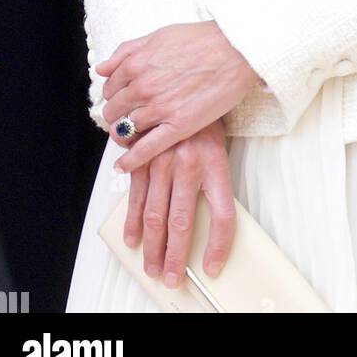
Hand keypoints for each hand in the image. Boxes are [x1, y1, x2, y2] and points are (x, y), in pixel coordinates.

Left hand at [97, 21, 261, 171]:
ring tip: (129, 137)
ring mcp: (159, 108)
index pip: (110, 88)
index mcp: (136, 64)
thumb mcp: (159, 35)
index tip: (121, 100)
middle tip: (125, 117)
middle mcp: (143, 87)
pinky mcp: (178, 126)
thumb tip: (102, 69)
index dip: (114, 95)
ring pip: (126, 129)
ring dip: (123, 135)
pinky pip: (146, 149)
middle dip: (116, 115)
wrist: (236, 49)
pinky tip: (124, 166)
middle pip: (114, 111)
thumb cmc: (202, 39)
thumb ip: (127, 51)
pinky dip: (131, 160)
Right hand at [122, 120, 235, 287]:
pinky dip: (133, 221)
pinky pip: (136, 196)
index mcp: (215, 164)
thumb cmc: (205, 118)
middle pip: (184, 223)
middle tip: (171, 277)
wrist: (189, 78)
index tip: (213, 267)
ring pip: (157, 215)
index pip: (223, 216)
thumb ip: (212, 178)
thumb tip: (210, 219)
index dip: (219, 246)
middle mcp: (190, 165)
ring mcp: (164, 161)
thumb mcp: (219, 145)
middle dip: (175, 256)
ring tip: (152, 267)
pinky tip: (132, 239)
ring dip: (152, 246)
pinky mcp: (143, 157)